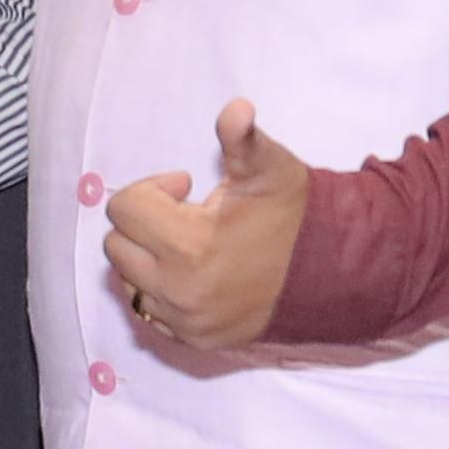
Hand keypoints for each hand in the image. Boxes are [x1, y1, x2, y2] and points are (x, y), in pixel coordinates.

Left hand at [101, 101, 310, 358]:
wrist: (332, 274)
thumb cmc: (295, 216)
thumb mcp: (270, 169)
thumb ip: (242, 139)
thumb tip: (236, 108)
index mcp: (188, 246)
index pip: (123, 208)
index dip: (153, 189)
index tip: (185, 187)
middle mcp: (178, 291)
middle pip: (116, 245)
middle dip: (144, 223)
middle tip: (185, 214)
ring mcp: (185, 321)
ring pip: (128, 281)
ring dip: (148, 257)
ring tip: (190, 244)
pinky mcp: (194, 340)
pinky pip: (150, 312)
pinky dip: (161, 290)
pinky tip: (193, 273)